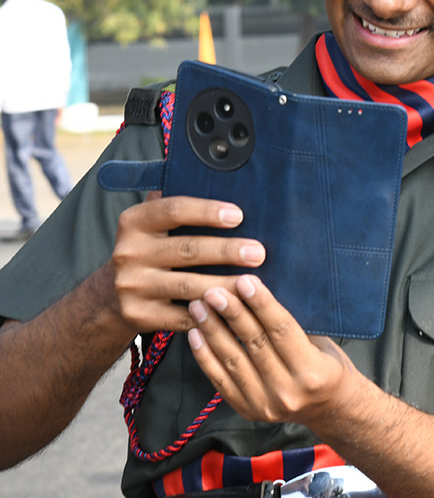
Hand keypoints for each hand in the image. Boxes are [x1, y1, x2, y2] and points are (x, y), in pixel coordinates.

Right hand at [109, 194, 264, 334]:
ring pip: (189, 286)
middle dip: (227, 251)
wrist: (111, 293)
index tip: (239, 215)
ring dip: (226, 285)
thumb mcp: (153, 223)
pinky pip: (184, 316)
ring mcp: (132, 286)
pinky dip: (212, 314)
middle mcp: (128, 253)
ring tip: (254, 283)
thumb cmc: (151, 248)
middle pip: (187, 250)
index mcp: (134, 222)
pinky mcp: (140, 315)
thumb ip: (176, 205)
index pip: (174, 210)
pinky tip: (235, 309)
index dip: (207, 212)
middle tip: (258, 253)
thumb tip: (218, 180)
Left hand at [186, 274, 355, 426]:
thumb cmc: (328, 369)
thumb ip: (294, 326)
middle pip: (254, 343)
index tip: (245, 282)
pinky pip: (220, 379)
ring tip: (199, 307)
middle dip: (231, 313)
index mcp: (312, 372)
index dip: (261, 304)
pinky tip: (196, 334)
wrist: (328, 408)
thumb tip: (260, 294)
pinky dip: (205, 356)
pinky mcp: (247, 410)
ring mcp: (264, 404)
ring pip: (232, 360)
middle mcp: (287, 391)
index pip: (282, 330)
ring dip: (213, 331)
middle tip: (213, 291)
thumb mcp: (323, 344)